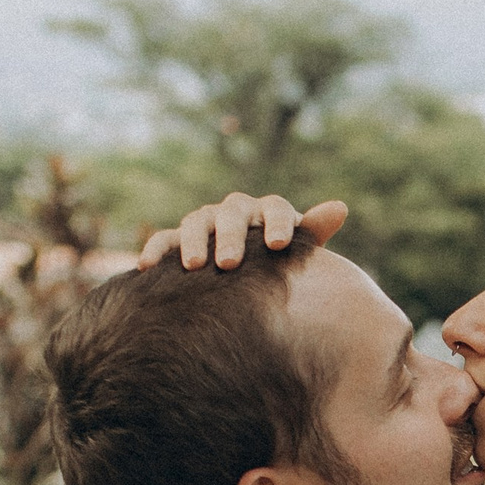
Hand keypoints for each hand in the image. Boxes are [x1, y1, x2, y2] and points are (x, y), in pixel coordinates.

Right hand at [136, 193, 349, 270]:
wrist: (246, 278)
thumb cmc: (279, 264)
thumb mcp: (298, 252)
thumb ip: (313, 232)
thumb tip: (340, 207)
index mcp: (267, 212)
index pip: (274, 208)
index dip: (277, 223)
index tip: (278, 245)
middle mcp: (234, 211)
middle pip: (231, 214)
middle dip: (230, 237)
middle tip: (230, 263)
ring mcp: (205, 223)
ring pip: (196, 223)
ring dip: (194, 242)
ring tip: (195, 267)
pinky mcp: (179, 240)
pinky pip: (164, 239)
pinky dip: (156, 249)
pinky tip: (145, 266)